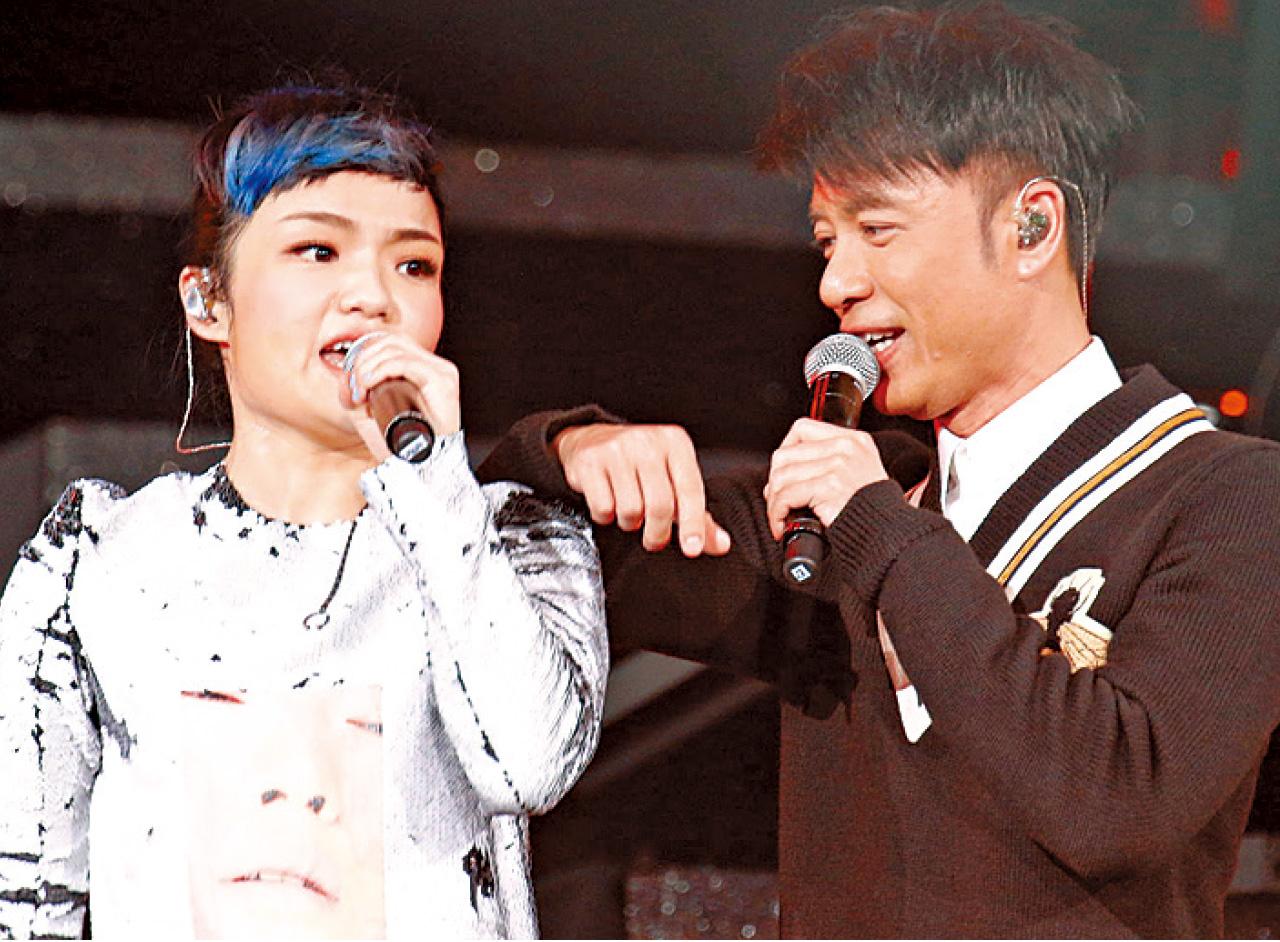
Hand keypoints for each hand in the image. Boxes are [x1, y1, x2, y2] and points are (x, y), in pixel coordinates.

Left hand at [342, 331, 460, 459]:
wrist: (420, 470)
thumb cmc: (401, 447)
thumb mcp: (368, 415)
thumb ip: (356, 393)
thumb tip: (345, 377)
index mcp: (420, 370)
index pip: (388, 342)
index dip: (362, 355)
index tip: (350, 384)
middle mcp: (433, 366)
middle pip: (389, 340)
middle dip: (362, 360)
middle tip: (354, 390)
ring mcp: (440, 371)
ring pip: (395, 347)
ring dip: (367, 367)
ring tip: (361, 392)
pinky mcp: (443, 380)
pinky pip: (405, 362)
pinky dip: (380, 370)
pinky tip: (370, 385)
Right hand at [552, 424, 730, 556]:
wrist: (590, 440)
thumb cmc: (639, 463)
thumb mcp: (673, 479)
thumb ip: (697, 514)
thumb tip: (720, 544)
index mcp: (675, 443)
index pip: (689, 489)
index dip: (693, 523)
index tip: (692, 549)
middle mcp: (647, 441)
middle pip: (660, 504)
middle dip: (658, 533)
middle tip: (655, 540)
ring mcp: (616, 450)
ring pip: (630, 509)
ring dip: (630, 523)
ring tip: (630, 513)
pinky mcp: (590, 462)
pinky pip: (603, 507)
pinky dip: (607, 516)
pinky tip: (610, 504)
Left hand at [764, 419, 888, 539]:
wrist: (888, 533)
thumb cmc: (872, 510)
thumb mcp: (858, 472)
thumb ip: (829, 463)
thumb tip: (784, 473)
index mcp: (853, 440)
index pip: (802, 428)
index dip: (784, 450)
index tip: (782, 472)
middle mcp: (845, 448)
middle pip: (786, 454)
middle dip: (774, 481)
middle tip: (776, 500)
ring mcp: (838, 466)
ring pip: (782, 477)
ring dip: (773, 501)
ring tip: (779, 515)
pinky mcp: (829, 487)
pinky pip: (787, 496)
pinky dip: (777, 513)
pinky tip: (781, 524)